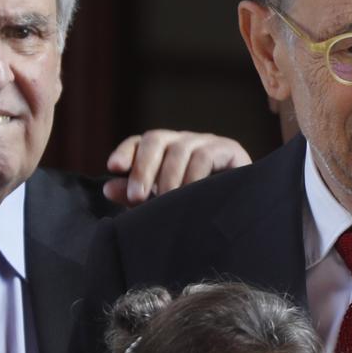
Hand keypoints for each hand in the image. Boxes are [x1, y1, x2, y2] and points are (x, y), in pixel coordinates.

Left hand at [103, 130, 251, 206]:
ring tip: (165, 200)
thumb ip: (137, 197)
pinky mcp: (229, 149)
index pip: (141, 142)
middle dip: (144, 167)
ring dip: (169, 177)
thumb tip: (108, 188)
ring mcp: (207, 142)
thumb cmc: (199, 210)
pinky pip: (204, 156)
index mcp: (166, 151)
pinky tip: (189, 195)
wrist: (243, 213)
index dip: (126, 152)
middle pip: (156, 138)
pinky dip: (193, 176)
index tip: (114, 169)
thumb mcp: (163, 204)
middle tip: (137, 196)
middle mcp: (184, 141)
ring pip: (180, 148)